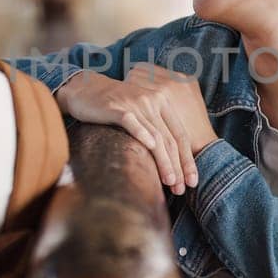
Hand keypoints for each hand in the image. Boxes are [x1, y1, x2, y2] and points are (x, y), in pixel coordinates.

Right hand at [57, 65, 217, 194]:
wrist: (84, 89)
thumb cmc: (113, 106)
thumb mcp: (140, 112)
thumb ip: (155, 128)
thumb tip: (169, 160)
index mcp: (162, 101)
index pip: (180, 134)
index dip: (188, 159)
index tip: (193, 181)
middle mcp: (152, 100)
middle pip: (171, 138)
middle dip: (178, 166)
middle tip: (182, 188)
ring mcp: (135, 103)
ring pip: (156, 135)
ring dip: (165, 160)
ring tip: (170, 181)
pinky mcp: (117, 107)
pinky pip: (132, 122)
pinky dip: (143, 135)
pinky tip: (151, 148)